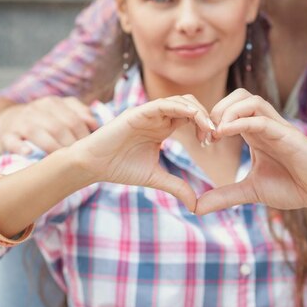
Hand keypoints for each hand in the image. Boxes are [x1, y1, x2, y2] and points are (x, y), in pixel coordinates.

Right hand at [0, 96, 98, 155]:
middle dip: (72, 145)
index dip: (85, 135)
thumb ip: (80, 116)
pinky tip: (28, 153)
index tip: (94, 150)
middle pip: (59, 127)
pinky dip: (20, 147)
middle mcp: (37, 109)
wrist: (6, 122)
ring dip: (51, 148)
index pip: (75, 118)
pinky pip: (12, 140)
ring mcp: (20, 121)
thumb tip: (98, 126)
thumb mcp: (60, 113)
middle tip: (81, 162)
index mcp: (54, 103)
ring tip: (62, 162)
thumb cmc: (43, 121)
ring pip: (37, 132)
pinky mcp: (5, 134)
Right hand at [77, 95, 214, 210]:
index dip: (205, 126)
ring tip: (208, 128)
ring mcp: (148, 113)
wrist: (92, 166)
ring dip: (197, 111)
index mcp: (164, 127)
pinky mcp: (138, 112)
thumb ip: (176, 186)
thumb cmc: (120, 168)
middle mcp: (158, 117)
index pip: (192, 117)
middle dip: (206, 117)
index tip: (212, 143)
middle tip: (214, 135)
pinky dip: (179, 107)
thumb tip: (196, 206)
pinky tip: (193, 116)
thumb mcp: (155, 178)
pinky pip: (163, 104)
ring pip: (180, 101)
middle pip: (191, 105)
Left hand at [194, 89, 306, 215]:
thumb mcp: (251, 191)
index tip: (202, 141)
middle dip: (217, 109)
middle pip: (239, 95)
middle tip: (207, 135)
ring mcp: (277, 127)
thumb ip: (225, 196)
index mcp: (256, 133)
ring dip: (228, 111)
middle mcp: (266, 125)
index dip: (212, 119)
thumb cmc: (293, 186)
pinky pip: (262, 119)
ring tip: (216, 133)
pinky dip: (241, 121)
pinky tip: (225, 133)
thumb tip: (197, 208)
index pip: (231, 109)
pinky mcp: (288, 135)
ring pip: (250, 99)